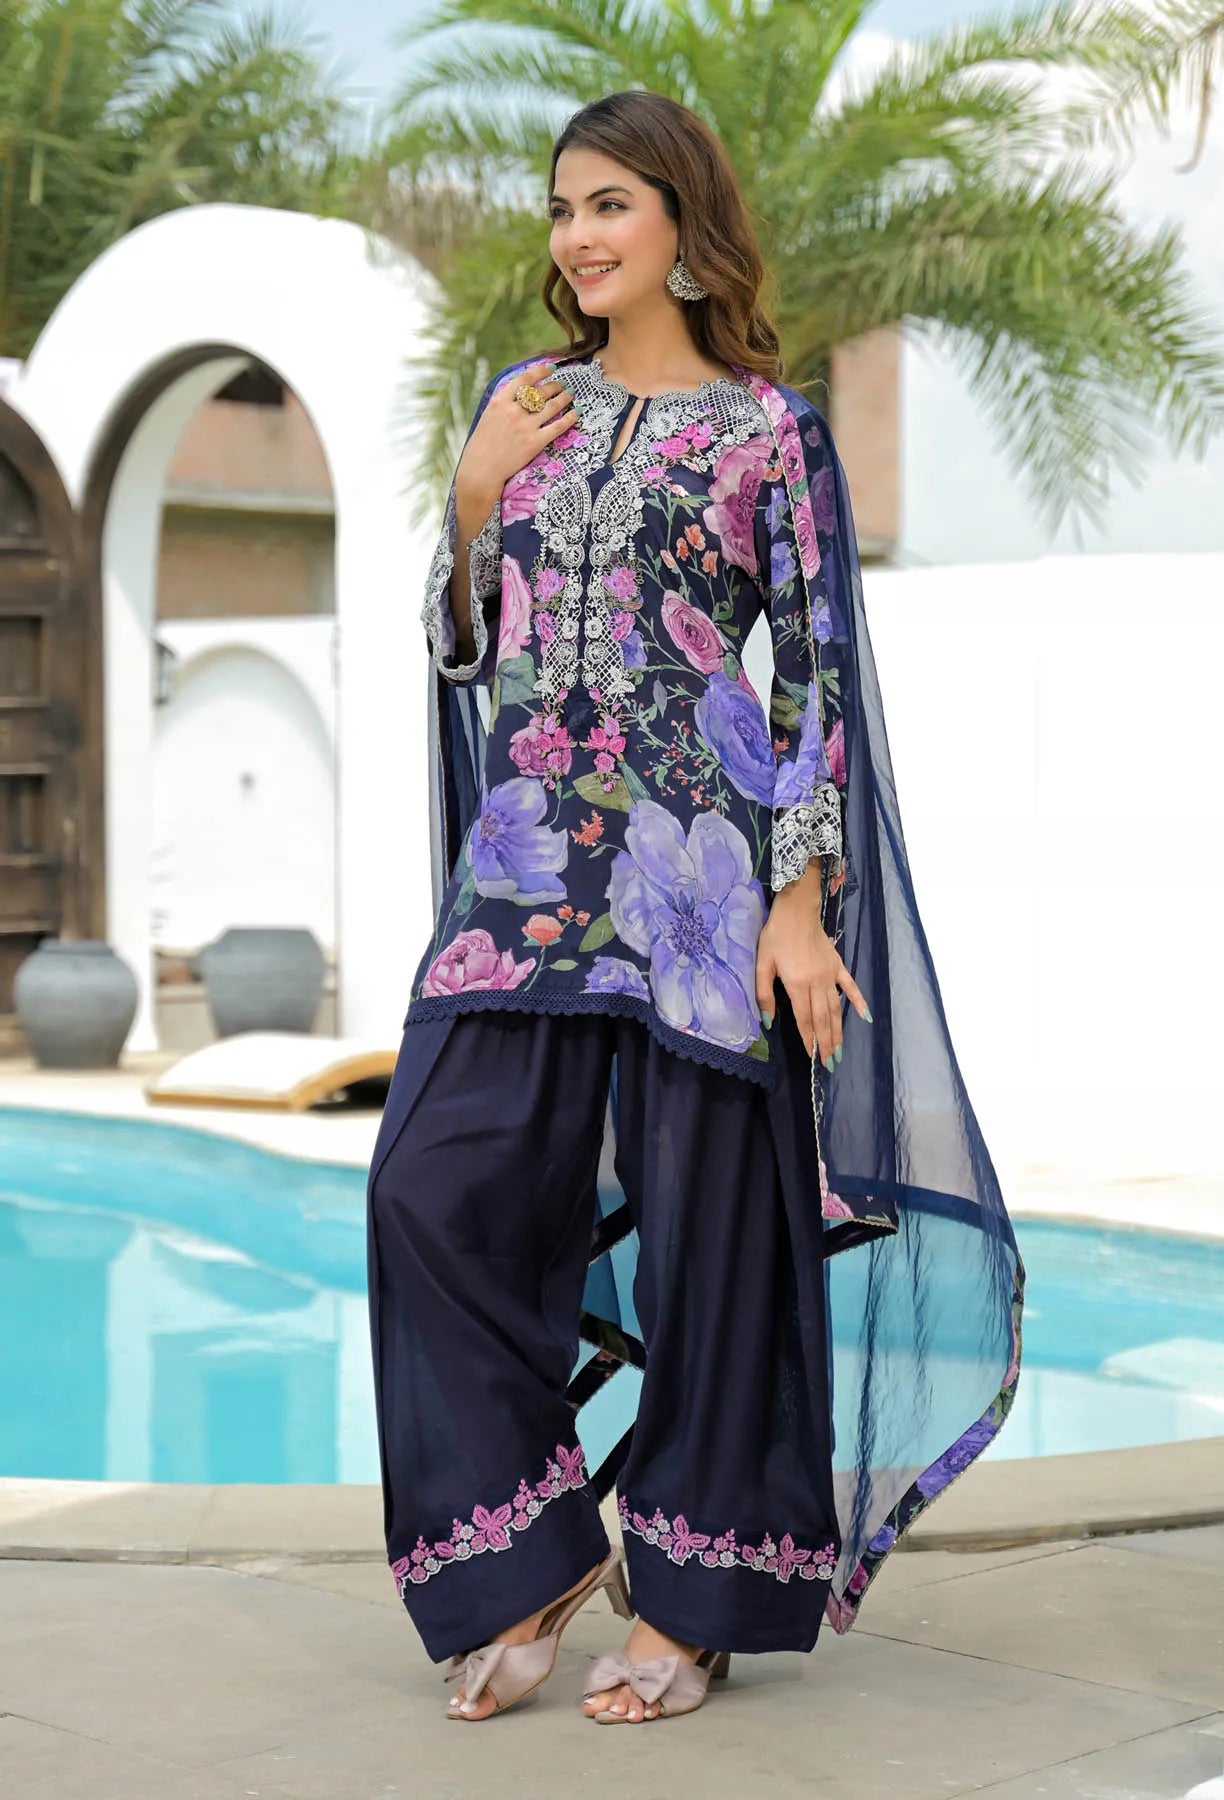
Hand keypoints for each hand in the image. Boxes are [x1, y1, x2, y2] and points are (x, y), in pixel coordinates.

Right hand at [456, 359, 579, 507]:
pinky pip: (558, 426)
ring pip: (552, 406)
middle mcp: (514, 411)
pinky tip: (577, 412)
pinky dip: (570, 418)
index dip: (540, 371)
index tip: (550, 368)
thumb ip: (503, 403)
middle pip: (541, 392)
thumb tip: (519, 391)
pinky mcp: (535, 442)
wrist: (481, 470)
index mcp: (500, 401)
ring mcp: (526, 426)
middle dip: (555, 385)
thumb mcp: (487, 416)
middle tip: (562, 384)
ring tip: (571, 393)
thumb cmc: (481, 445)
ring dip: (564, 397)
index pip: (524, 379)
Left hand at [755, 862, 869, 1064]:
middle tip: (831, 1064)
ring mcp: (830, 974)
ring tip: (841, 1050)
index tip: (813, 1058)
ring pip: (836, 1008)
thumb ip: (764, 994)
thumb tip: (768, 1022)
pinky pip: (850, 986)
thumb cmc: (775, 935)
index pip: (804, 1020)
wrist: (796, 908)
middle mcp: (816, 983)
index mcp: (797, 984)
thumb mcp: (762, 964)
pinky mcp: (837, 964)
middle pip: (823, 1019)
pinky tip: (866, 1016)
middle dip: (826, 1043)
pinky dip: (859, 1001)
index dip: (808, 1040)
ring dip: (839, 1031)